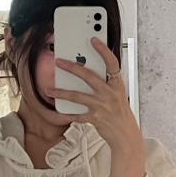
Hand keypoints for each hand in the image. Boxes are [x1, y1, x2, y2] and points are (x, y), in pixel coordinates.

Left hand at [53, 38, 146, 176]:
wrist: (126, 136)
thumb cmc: (121, 114)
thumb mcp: (118, 95)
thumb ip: (106, 84)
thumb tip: (87, 73)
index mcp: (117, 85)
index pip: (112, 63)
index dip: (103, 50)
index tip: (93, 40)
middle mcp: (110, 94)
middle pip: (89, 76)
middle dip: (72, 67)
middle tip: (59, 62)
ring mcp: (102, 106)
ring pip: (78, 96)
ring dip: (61, 92)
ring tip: (49, 89)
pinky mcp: (95, 119)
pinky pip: (76, 115)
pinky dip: (66, 113)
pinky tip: (58, 111)